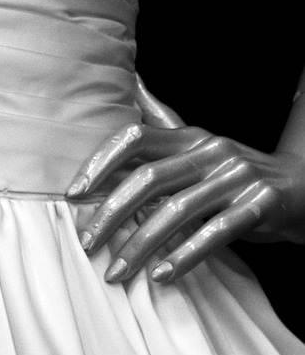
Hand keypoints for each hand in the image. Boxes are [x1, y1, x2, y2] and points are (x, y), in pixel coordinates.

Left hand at [65, 73, 304, 284]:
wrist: (301, 187)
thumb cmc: (233, 171)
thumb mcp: (197, 142)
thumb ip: (161, 119)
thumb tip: (131, 79)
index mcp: (187, 136)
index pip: (134, 137)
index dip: (100, 163)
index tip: (73, 196)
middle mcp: (209, 151)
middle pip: (150, 178)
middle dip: (111, 213)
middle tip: (86, 244)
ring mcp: (236, 177)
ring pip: (178, 211)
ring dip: (141, 245)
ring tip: (116, 271)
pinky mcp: (260, 205)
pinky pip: (216, 232)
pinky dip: (186, 256)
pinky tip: (161, 275)